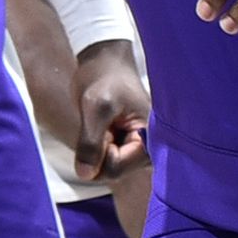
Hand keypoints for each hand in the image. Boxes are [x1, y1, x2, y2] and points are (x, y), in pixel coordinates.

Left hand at [72, 38, 148, 176]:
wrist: (105, 62)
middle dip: (98, 151)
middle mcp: (150, 151)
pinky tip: (105, 126)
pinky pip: (104, 159)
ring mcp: (138, 152)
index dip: (98, 151)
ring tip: (104, 122)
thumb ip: (91, 143)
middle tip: (102, 122)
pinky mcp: (127, 148)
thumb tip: (84, 175)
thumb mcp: (94, 107)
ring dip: (97, 147)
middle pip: (111, 172)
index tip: (102, 124)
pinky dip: (97, 145)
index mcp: (152, 141)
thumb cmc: (104, 79)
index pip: (115, 168)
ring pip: (106, 167)